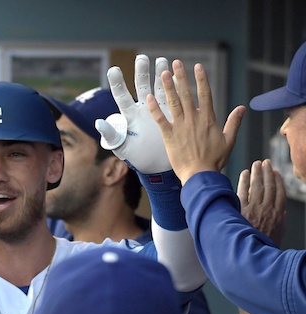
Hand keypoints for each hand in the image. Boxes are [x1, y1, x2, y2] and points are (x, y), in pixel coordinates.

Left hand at [95, 55, 171, 173]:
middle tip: (142, 58)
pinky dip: (176, 89)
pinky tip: (179, 77)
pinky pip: (174, 100)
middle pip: (141, 86)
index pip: (122, 96)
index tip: (114, 69)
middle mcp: (142, 109)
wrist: (156, 167)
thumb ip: (111, 134)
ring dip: (161, 75)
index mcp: (129, 116)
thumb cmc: (136, 158)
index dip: (118, 83)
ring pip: (160, 88)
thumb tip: (98, 122)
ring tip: (163, 61)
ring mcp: (158, 110)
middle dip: (142, 72)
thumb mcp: (122, 147)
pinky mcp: (171, 115)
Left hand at [148, 60, 245, 184]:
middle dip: (181, 77)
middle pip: (187, 93)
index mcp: (208, 119)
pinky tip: (148, 97)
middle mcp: (194, 119)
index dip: (201, 79)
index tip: (197, 66)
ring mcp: (180, 126)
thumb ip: (233, 122)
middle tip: (176, 62)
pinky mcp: (169, 136)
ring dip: (168, 87)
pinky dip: (154, 108)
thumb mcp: (228, 140)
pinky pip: (160, 119)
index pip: (205, 94)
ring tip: (163, 73)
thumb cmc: (214, 160)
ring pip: (173, 102)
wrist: (200, 175)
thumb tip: (242, 108)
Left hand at [237, 159, 286, 244]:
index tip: (275, 172)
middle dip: (267, 172)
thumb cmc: (263, 245)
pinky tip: (244, 173)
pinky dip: (244, 181)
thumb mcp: (278, 235)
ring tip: (256, 164)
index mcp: (278, 214)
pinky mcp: (241, 210)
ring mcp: (254, 209)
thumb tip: (283, 213)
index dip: (278, 181)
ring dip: (257, 173)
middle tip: (265, 162)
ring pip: (257, 186)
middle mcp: (267, 209)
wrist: (250, 253)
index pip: (280, 193)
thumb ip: (281, 222)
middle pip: (269, 186)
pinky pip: (243, 192)